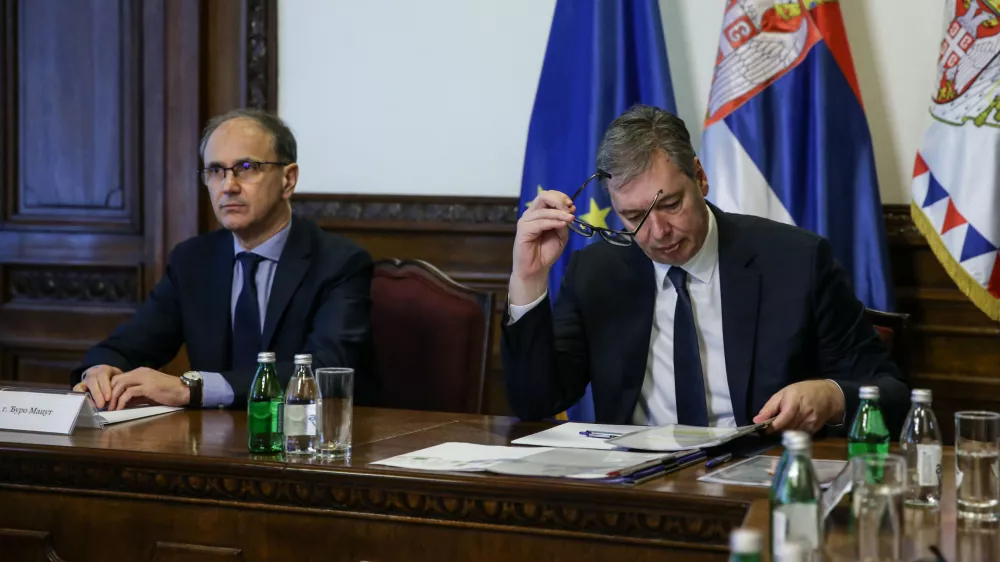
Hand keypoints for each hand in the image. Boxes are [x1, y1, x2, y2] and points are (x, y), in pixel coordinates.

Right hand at [72, 365, 122, 408]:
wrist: (107, 375)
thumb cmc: (115, 379)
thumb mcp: (120, 379)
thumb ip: (120, 385)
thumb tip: (122, 398)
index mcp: (104, 369)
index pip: (103, 376)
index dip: (105, 387)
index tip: (108, 398)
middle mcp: (93, 373)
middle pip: (92, 381)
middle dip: (97, 394)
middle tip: (101, 405)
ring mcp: (85, 379)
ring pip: (83, 386)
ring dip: (88, 397)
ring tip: (94, 406)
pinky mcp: (80, 385)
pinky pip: (76, 389)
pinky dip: (80, 396)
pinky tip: (87, 405)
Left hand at [107, 368, 189, 410]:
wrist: (183, 390)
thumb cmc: (168, 392)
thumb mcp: (149, 392)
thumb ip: (136, 394)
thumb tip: (123, 402)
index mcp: (140, 372)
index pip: (119, 377)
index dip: (110, 388)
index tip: (107, 400)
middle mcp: (140, 372)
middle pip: (117, 380)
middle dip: (108, 393)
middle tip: (106, 405)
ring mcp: (144, 378)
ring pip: (120, 385)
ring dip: (113, 398)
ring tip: (111, 409)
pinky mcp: (148, 387)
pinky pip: (129, 393)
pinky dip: (122, 402)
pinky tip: (121, 409)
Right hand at [509, 190, 575, 304]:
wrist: (536, 269)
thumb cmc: (546, 252)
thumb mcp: (561, 234)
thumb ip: (563, 221)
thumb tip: (569, 209)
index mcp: (539, 213)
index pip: (548, 196)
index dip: (561, 197)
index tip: (572, 206)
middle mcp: (531, 214)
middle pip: (543, 196)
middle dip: (559, 200)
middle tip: (570, 209)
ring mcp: (525, 221)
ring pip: (543, 210)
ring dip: (559, 213)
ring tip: (570, 218)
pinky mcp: (523, 230)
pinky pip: (540, 222)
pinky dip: (553, 222)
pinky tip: (562, 224)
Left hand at [752, 380, 845, 433]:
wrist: (828, 396)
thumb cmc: (802, 391)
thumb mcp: (783, 393)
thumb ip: (769, 408)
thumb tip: (756, 421)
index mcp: (794, 402)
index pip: (782, 419)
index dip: (772, 427)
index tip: (764, 429)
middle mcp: (804, 413)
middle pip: (786, 428)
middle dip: (777, 429)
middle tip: (774, 425)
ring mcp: (811, 422)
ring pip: (792, 433)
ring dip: (785, 432)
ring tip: (784, 424)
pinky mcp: (815, 429)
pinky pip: (800, 435)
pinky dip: (794, 433)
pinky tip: (794, 425)